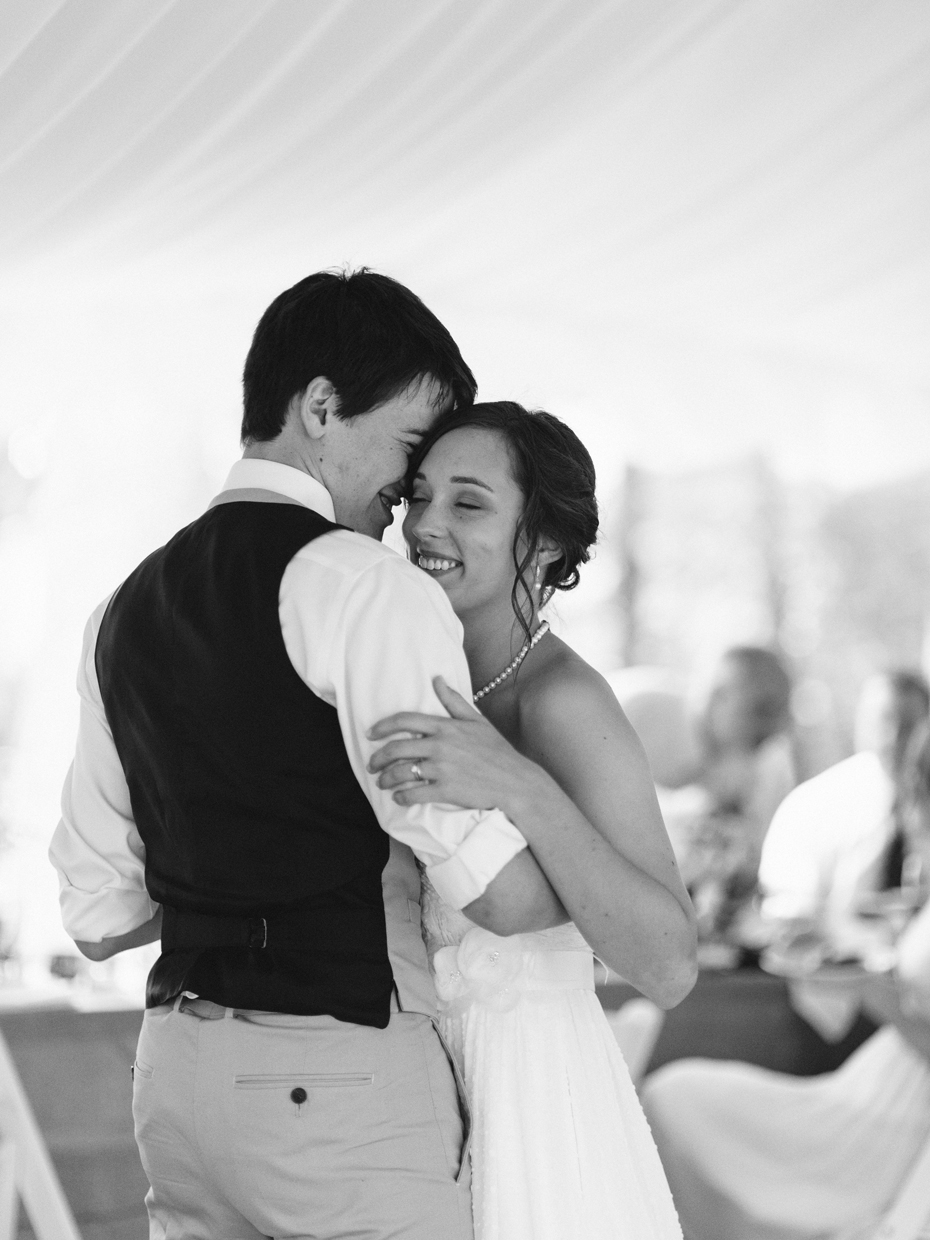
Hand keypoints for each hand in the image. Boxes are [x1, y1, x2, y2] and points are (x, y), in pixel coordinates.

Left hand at [367, 676, 547, 812]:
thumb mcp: (477, 721)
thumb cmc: (497, 751)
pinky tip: (399, 798)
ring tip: (382, 783)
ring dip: (386, 779)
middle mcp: (440, 746)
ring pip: (401, 773)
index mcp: (446, 727)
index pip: (405, 720)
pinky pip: (414, 794)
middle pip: (396, 748)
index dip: (382, 726)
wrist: (515, 782)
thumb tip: (437, 679)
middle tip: (371, 765)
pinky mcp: (446, 790)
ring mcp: (442, 769)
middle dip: (377, 758)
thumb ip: (453, 701)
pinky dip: (402, 797)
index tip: (370, 734)